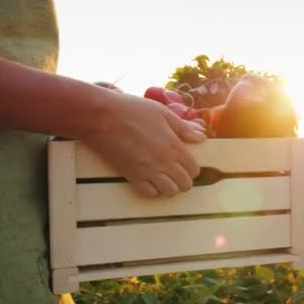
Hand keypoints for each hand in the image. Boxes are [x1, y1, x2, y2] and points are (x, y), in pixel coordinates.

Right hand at [80, 92, 207, 197]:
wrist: (102, 117)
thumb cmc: (132, 110)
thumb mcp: (163, 113)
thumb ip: (184, 128)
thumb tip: (201, 137)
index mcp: (174, 145)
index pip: (194, 169)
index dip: (192, 168)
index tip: (186, 164)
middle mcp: (164, 162)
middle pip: (185, 184)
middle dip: (184, 180)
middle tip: (176, 172)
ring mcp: (148, 171)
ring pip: (170, 192)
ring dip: (170, 187)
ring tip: (164, 177)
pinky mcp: (132, 176)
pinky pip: (149, 193)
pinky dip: (153, 190)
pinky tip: (150, 180)